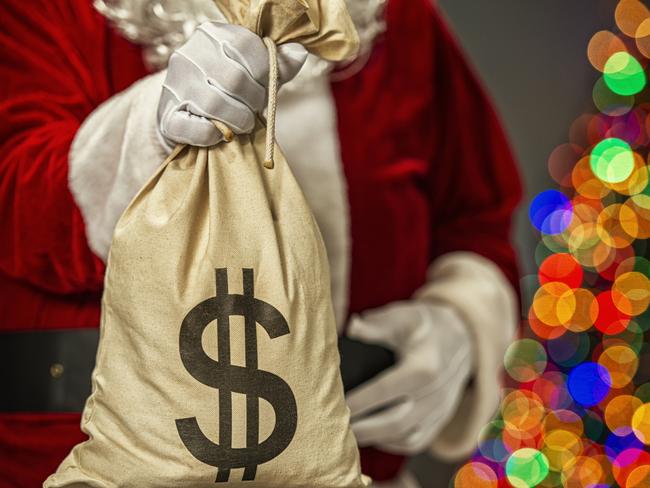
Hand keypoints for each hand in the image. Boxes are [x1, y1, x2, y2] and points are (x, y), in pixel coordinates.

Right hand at [157, 21, 306, 147]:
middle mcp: (189, 54)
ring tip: (242, 123)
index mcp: (212, 35)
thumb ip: (278, 64)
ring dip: (239, 120)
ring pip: (217, 104)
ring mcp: (174, 86)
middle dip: (254, 100)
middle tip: (254, 109)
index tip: (266, 86)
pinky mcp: (167, 118)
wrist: (183, 114)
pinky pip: (199, 130)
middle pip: (236, 79)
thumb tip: (300, 52)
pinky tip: (220, 133)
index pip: (248, 46)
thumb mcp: (255, 72)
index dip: (265, 72)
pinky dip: (216, 136)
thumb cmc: (227, 90)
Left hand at [346, 300, 473, 454]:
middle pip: (396, 421)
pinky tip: (371, 436)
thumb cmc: (425, 326)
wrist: (463, 338)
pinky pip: (415, 441)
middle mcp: (435, 393)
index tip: (337, 403)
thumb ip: (376, 325)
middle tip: (336, 426)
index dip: (361, 400)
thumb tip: (352, 328)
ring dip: (376, 439)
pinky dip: (392, 443)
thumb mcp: (403, 317)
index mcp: (425, 366)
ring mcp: (440, 410)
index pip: (387, 389)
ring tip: (348, 433)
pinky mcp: (440, 420)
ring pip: (405, 436)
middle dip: (364, 428)